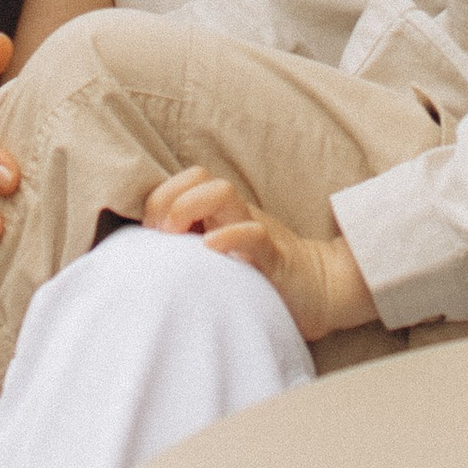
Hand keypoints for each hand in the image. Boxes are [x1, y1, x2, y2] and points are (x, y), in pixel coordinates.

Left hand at [142, 169, 376, 342]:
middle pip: (198, 176)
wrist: (320, 291)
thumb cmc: (260, 278)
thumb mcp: (221, 257)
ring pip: (222, 192)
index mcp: (221, 213)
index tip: (149, 233)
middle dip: (168, 198)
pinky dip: (229, 236)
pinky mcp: (275, 256)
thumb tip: (147, 257)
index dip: (159, 198)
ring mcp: (257, 230)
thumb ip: (192, 248)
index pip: (185, 180)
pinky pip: (253, 234)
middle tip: (160, 234)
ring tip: (177, 238)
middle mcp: (236, 214)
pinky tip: (210, 248)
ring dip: (189, 208)